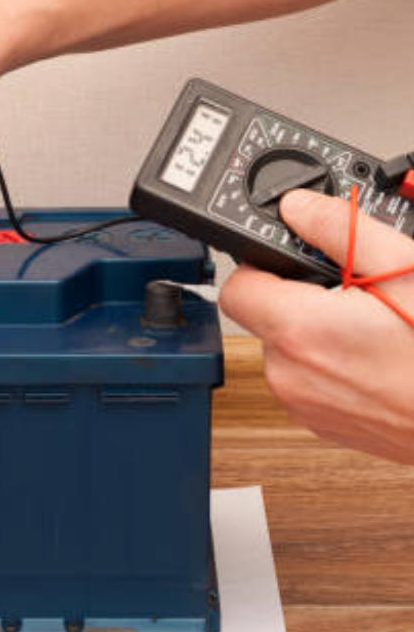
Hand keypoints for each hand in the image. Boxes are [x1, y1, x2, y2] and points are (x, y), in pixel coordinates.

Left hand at [219, 188, 413, 464]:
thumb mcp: (403, 267)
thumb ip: (339, 229)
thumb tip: (299, 206)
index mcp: (298, 331)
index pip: (235, 287)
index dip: (260, 265)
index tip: (291, 258)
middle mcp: (289, 374)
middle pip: (264, 317)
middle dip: (300, 297)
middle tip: (354, 291)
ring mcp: (303, 405)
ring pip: (287, 349)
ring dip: (317, 332)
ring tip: (372, 326)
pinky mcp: (322, 425)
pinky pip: (307, 380)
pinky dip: (331, 363)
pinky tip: (374, 356)